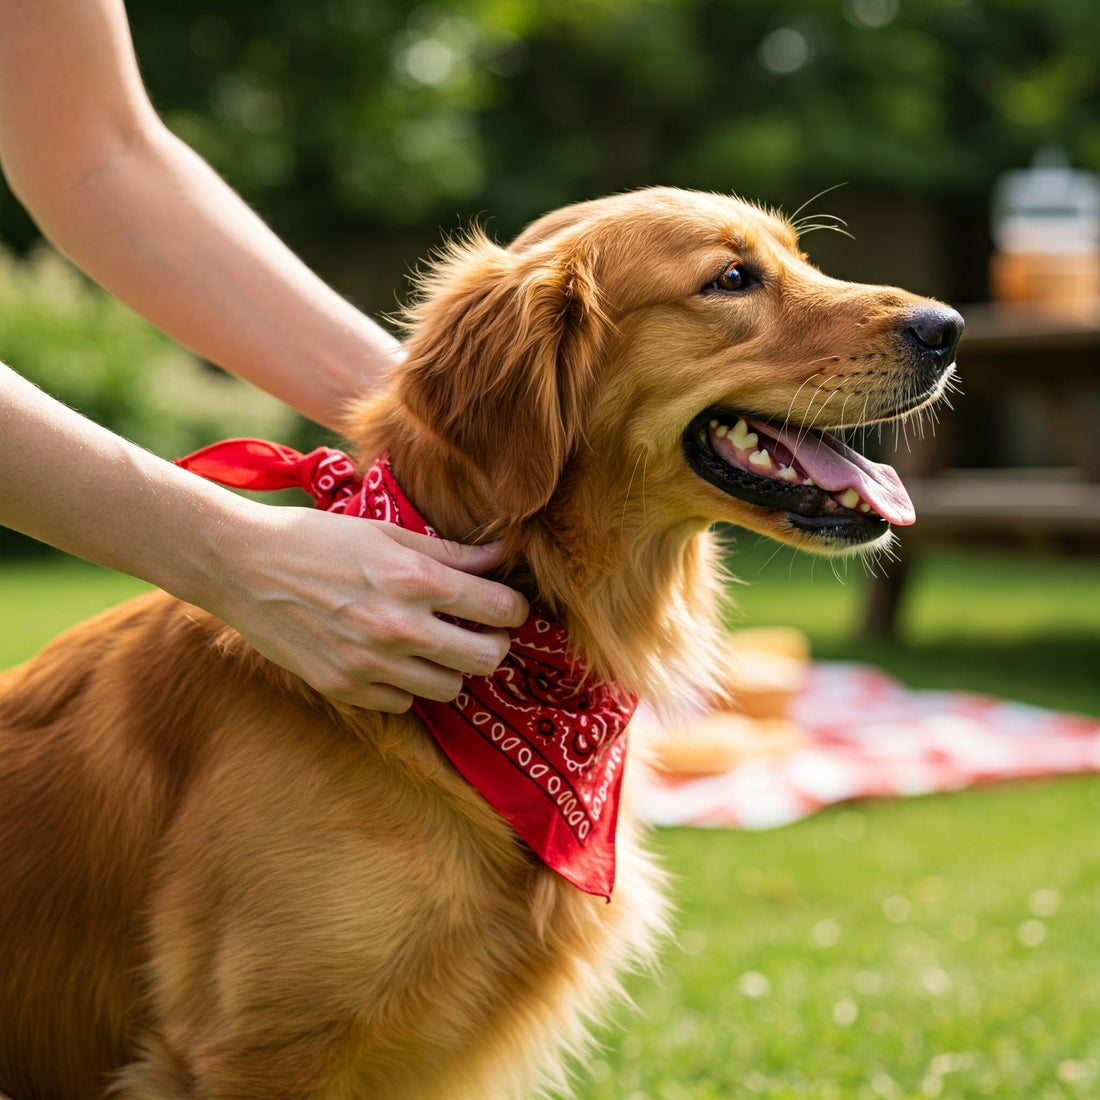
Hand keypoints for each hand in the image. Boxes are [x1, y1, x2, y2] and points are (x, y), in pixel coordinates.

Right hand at [209, 501, 527, 711]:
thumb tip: (499, 558)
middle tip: (482, 632)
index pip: (500, 609)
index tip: (509, 607)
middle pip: (486, 659)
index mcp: (415, 580)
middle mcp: (400, 628)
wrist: (241, 565)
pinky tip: (394, 659)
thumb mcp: (386, 533)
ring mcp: (371, 664)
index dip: (515, 609)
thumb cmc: (316, 539)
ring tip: (436, 646)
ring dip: (451, 669)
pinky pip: (403, 703)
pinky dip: (407, 686)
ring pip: (450, 689)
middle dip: (494, 644)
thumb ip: (449, 553)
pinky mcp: (344, 688)